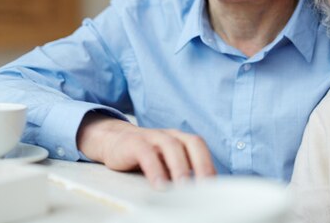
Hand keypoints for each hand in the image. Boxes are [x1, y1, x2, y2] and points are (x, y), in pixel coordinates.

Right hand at [77, 112, 216, 186]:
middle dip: (201, 164)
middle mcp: (171, 135)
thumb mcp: (167, 163)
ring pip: (171, 147)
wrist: (115, 141)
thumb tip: (202, 193)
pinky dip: (155, 169)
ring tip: (184, 188)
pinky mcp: (134, 142)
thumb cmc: (148, 156)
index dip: (209, 165)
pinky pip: (147, 154)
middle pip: (192, 144)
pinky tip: (159, 185)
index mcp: (182, 139)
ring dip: (180, 168)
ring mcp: (153, 136)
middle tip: (205, 187)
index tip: (214, 186)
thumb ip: (182, 172)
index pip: (201, 149)